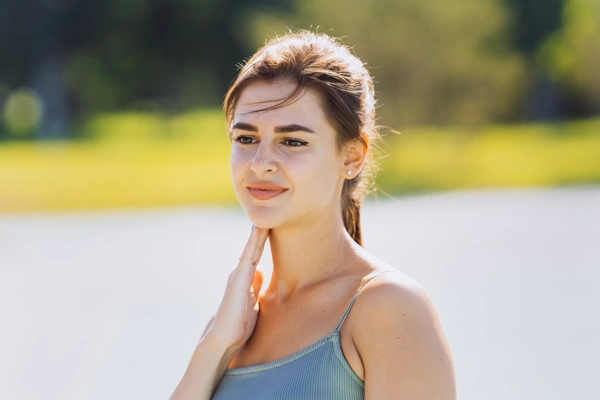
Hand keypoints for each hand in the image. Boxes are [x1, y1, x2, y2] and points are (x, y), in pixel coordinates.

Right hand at [206, 226, 268, 352]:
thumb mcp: (252, 300)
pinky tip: (257, 231)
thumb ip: (255, 285)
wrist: (225, 337)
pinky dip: (253, 243)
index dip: (264, 241)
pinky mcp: (238, 280)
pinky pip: (247, 257)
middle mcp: (240, 273)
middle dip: (262, 233)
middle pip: (254, 249)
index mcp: (246, 279)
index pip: (257, 255)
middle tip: (271, 216)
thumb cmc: (239, 322)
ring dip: (258, 233)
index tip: (272, 226)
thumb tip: (260, 271)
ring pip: (251, 249)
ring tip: (265, 217)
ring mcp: (238, 275)